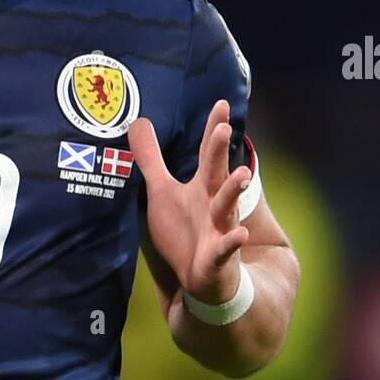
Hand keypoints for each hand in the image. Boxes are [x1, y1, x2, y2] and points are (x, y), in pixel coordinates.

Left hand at [127, 99, 251, 303]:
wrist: (198, 275)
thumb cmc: (183, 229)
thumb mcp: (161, 192)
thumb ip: (150, 159)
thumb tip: (138, 123)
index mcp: (201, 186)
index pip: (207, 152)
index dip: (213, 128)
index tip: (221, 104)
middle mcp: (213, 202)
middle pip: (216, 173)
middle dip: (219, 152)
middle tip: (223, 128)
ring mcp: (219, 227)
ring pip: (227, 206)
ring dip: (233, 190)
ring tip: (242, 173)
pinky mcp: (218, 255)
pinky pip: (226, 247)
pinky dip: (233, 241)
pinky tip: (240, 235)